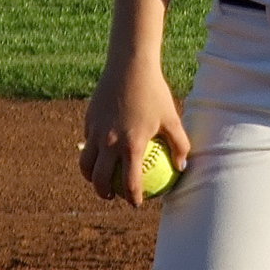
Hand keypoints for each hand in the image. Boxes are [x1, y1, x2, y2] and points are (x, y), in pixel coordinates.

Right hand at [79, 57, 189, 207]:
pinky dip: (91, 152)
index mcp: (131, 146)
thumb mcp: (172, 118)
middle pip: (100, 180)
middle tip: (113, 195)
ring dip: (91, 177)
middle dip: (105, 193)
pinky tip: (99, 150)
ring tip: (99, 179)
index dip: (133, 198)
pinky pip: (87, 142)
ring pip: (86, 164)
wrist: (130, 66)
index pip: (129, 183)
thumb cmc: (155, 92)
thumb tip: (183, 166)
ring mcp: (95, 131)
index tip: (138, 203)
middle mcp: (109, 143)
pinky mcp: (88, 119)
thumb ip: (180, 144)